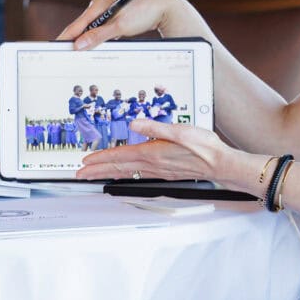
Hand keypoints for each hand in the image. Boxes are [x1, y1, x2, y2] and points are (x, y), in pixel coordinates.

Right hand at [57, 0, 193, 48]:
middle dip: (71, 43)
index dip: (63, 39)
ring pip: (90, 32)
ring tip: (72, 57)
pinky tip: (91, 51)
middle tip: (60, 57)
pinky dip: (95, 42)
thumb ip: (98, 36)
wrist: (163, 4)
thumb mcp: (120, 26)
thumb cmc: (143, 11)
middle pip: (80, 29)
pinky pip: (100, 33)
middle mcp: (99, 9)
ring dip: (84, 43)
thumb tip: (79, 45)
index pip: (74, 27)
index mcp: (97, 7)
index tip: (54, 50)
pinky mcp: (115, 20)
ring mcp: (107, 14)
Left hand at [75, 119, 232, 181]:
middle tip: (80, 174)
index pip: (120, 157)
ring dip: (107, 174)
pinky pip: (137, 174)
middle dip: (96, 171)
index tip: (85, 161)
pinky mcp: (164, 171)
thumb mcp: (179, 130)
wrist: (220, 163)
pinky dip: (124, 174)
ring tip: (94, 175)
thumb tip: (135, 124)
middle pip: (118, 168)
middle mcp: (152, 165)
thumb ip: (155, 127)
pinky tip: (122, 174)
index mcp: (152, 153)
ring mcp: (158, 170)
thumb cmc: (203, 147)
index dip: (100, 158)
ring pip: (126, 173)